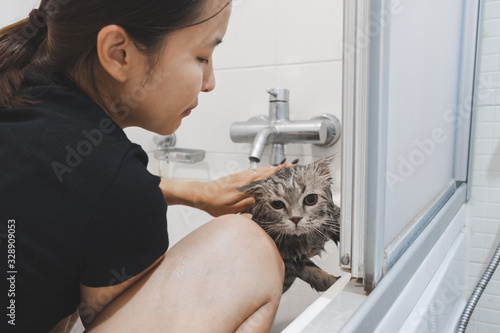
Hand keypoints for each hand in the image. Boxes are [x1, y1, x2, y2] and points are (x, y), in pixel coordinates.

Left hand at [160, 162, 294, 216]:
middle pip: (264, 171)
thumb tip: (256, 200)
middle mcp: (243, 179)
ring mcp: (240, 176)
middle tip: (291, 165)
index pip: (263, 178)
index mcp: (244, 187)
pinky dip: (262, 170)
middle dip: (278, 168)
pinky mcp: (237, 176)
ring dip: (272, 168)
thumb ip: (244, 205)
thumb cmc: (214, 204)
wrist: (201, 194)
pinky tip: (267, 170)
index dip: (276, 174)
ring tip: (283, 166)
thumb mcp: (230, 211)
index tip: (287, 169)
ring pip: (259, 170)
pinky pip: (253, 171)